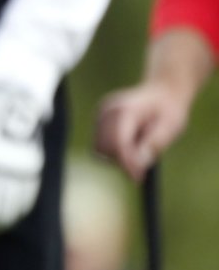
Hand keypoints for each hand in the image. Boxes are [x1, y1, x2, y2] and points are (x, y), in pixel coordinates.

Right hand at [95, 27, 210, 180]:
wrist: (162, 91)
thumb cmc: (169, 110)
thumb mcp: (170, 128)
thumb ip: (153, 144)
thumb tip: (138, 164)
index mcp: (127, 110)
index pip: (119, 142)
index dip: (127, 162)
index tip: (138, 178)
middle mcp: (108, 110)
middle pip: (105, 147)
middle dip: (121, 159)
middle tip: (142, 163)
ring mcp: (101, 113)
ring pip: (99, 146)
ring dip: (116, 154)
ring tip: (137, 148)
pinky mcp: (99, 118)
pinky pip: (100, 141)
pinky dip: (113, 148)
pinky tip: (130, 141)